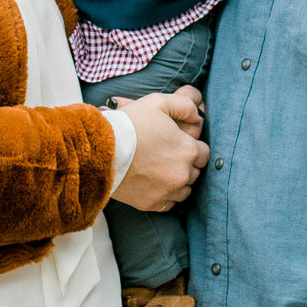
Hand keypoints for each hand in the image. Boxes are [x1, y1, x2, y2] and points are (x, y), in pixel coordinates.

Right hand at [111, 87, 208, 210]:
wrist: (101, 150)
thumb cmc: (130, 124)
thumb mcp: (158, 102)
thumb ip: (184, 105)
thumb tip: (198, 115)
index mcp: (188, 150)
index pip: (205, 153)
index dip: (193, 147)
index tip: (180, 144)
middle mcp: (182, 173)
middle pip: (195, 172)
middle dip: (186, 164)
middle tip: (168, 155)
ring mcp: (168, 191)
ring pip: (184, 190)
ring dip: (177, 181)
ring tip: (160, 169)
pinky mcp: (152, 204)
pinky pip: (168, 204)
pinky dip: (164, 195)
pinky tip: (154, 184)